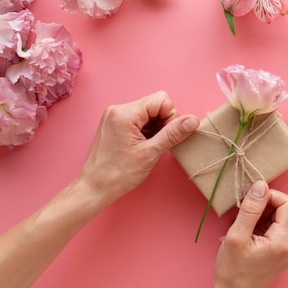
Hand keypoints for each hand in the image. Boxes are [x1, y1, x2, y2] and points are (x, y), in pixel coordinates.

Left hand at [77, 91, 199, 205]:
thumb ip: (173, 134)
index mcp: (125, 113)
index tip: (167, 136)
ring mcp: (114, 116)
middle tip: (159, 144)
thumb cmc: (118, 174)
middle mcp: (118, 109)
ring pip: (148, 113)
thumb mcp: (151, 153)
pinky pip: (138, 120)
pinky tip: (143, 146)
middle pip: (155, 105)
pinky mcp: (114, 124)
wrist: (94, 188)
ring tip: (149, 147)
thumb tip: (193, 120)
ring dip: (155, 128)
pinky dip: (146, 131)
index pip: (161, 100)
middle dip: (163, 123)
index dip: (171, 116)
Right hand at [213, 180, 287, 287]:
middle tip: (243, 218)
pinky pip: (279, 229)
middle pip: (286, 210)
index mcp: (284, 241)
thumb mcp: (236, 236)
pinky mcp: (286, 253)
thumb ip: (250, 209)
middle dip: (264, 208)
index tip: (251, 203)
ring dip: (262, 217)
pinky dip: (264, 227)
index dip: (270, 196)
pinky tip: (249, 236)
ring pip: (281, 218)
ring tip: (244, 230)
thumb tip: (261, 185)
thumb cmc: (232, 271)